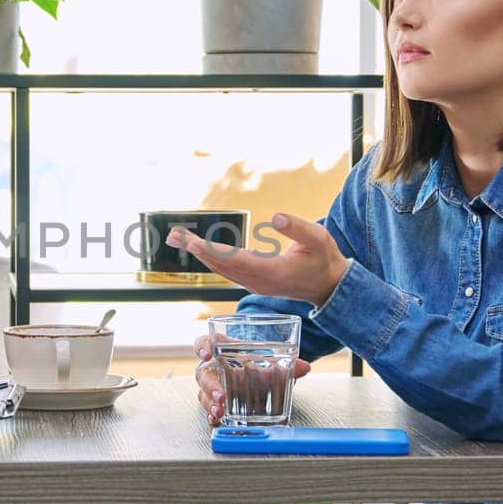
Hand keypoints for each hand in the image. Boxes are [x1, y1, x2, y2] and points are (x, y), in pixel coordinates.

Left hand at [167, 212, 350, 306]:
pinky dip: (210, 257)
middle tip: (173, 235)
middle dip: (196, 249)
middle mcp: (258, 282)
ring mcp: (255, 284)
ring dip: (199, 253)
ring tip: (178, 238)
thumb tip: (275, 217)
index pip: (235, 260)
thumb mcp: (318, 239)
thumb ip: (298, 228)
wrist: (329, 285)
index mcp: (272, 273)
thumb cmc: (324, 259)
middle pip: (221, 265)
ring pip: (220, 268)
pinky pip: (226, 270)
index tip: (192, 242)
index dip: (212, 250)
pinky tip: (198, 248)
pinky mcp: (254, 282)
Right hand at [192, 334, 311, 426]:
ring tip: (220, 411)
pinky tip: (217, 420)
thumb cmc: (257, 363)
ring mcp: (213, 386)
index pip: (206, 343)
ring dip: (210, 404)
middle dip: (210, 386)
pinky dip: (212, 415)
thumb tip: (304, 367)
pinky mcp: (216, 402)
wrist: (259, 374)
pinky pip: (209, 409)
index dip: (203, 347)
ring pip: (203, 394)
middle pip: (203, 374)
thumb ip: (286, 363)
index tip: (207, 353)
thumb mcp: (269, 360)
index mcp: (222, 349)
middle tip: (221, 396)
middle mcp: (214, 367)